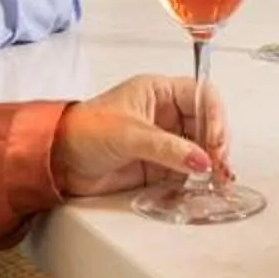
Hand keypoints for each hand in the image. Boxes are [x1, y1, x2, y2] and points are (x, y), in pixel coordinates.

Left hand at [52, 74, 226, 196]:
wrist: (58, 160)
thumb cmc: (84, 131)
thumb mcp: (130, 134)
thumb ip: (168, 148)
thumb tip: (201, 160)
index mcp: (159, 91)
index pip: (202, 95)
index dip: (215, 116)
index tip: (215, 141)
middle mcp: (165, 113)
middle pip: (207, 123)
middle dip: (217, 143)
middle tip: (220, 165)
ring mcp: (164, 139)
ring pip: (200, 148)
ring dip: (211, 163)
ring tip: (218, 180)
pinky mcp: (159, 164)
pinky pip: (187, 169)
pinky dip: (198, 178)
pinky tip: (203, 186)